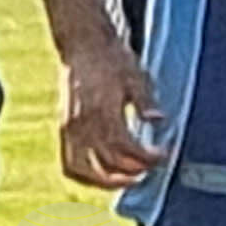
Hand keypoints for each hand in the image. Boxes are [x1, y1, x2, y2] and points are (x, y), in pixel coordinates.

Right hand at [56, 31, 162, 187]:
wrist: (83, 43)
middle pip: (108, 162)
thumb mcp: (135, 75)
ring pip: (85, 170)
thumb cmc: (112, 58)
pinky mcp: (63, 129)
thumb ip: (145, 100)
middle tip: (151, 168)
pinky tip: (102, 177)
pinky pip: (69, 163)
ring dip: (108, 181)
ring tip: (128, 180)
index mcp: (103, 110)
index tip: (162, 156)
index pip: (125, 148)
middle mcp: (83, 123)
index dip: (146, 158)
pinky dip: (85, 177)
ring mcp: (70, 128)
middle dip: (133, 170)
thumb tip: (159, 120)